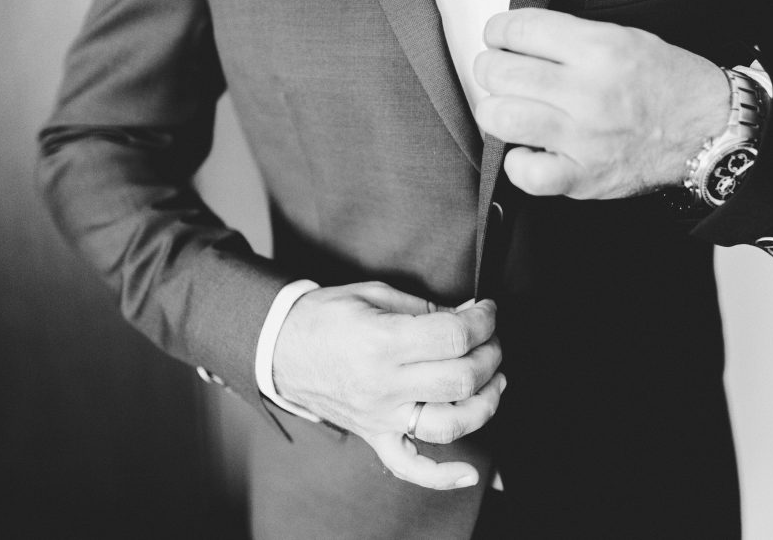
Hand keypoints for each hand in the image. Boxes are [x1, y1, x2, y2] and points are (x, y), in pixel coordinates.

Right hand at [272, 281, 504, 489]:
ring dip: (485, 403)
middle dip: (489, 354)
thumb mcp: (374, 294)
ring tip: (494, 381)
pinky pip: (409, 466)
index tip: (487, 310)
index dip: (483, 320)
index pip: (453, 336)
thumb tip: (467, 314)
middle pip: (460, 379)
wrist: (278, 348)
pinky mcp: (373, 435)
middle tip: (490, 338)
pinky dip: (442, 477)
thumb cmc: (324, 316)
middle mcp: (384, 385)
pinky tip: (469, 473)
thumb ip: (424, 307)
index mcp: (383, 342)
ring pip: (449, 424)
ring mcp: (379, 416)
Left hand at [472, 8, 730, 198]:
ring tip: (506, 107)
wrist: (708, 131)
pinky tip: (527, 150)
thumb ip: (571, 37)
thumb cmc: (667, 83)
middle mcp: (587, 92)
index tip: (498, 37)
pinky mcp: (581, 176)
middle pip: (501, 72)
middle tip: (498, 71)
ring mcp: (582, 137)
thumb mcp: (625, 38)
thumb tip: (518, 39)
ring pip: (502, 117)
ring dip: (494, 110)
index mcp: (599, 49)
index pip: (520, 30)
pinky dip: (516, 162)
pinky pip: (525, 173)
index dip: (498, 31)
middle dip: (490, 68)